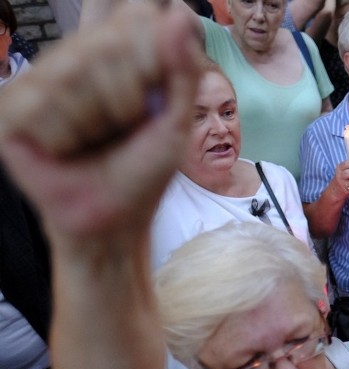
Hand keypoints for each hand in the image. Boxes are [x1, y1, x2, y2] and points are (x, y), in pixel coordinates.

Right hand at [0, 2, 201, 243]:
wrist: (113, 219)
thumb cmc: (143, 169)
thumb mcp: (176, 120)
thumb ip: (182, 69)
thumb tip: (177, 14)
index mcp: (110, 54)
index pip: (132, 16)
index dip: (148, 61)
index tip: (149, 102)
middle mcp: (70, 59)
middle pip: (105, 45)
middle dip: (126, 99)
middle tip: (122, 129)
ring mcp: (36, 83)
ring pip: (71, 74)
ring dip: (96, 121)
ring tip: (93, 142)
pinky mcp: (10, 111)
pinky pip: (41, 106)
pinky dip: (65, 137)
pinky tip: (65, 151)